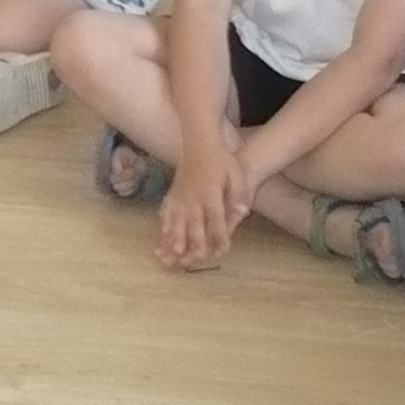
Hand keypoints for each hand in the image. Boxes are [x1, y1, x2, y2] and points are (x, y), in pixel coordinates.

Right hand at [156, 147, 249, 270]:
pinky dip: (163, 228)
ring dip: (173, 241)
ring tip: (170, 256)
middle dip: (193, 245)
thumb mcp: (236, 174)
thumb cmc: (221, 160)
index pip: (216, 221)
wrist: (199, 143)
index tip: (221, 252)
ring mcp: (180, 198)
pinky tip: (160, 239)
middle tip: (192, 261)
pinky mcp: (172, 195)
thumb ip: (240, 194)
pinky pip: (166, 215)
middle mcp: (194, 199)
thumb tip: (243, 212)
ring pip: (176, 223)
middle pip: (193, 226)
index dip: (219, 238)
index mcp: (211, 195)